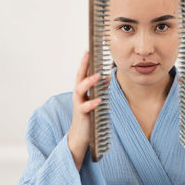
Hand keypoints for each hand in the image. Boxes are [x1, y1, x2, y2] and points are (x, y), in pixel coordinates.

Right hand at [68, 51, 109, 170]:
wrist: (80, 135)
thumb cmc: (88, 115)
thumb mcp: (93, 99)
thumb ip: (99, 89)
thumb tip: (107, 78)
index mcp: (81, 90)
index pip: (82, 73)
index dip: (84, 62)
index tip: (88, 50)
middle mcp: (77, 95)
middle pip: (79, 77)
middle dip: (83, 66)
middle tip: (88, 55)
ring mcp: (78, 104)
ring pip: (79, 90)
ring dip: (89, 82)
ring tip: (98, 76)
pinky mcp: (82, 114)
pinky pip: (85, 107)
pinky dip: (92, 102)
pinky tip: (99, 100)